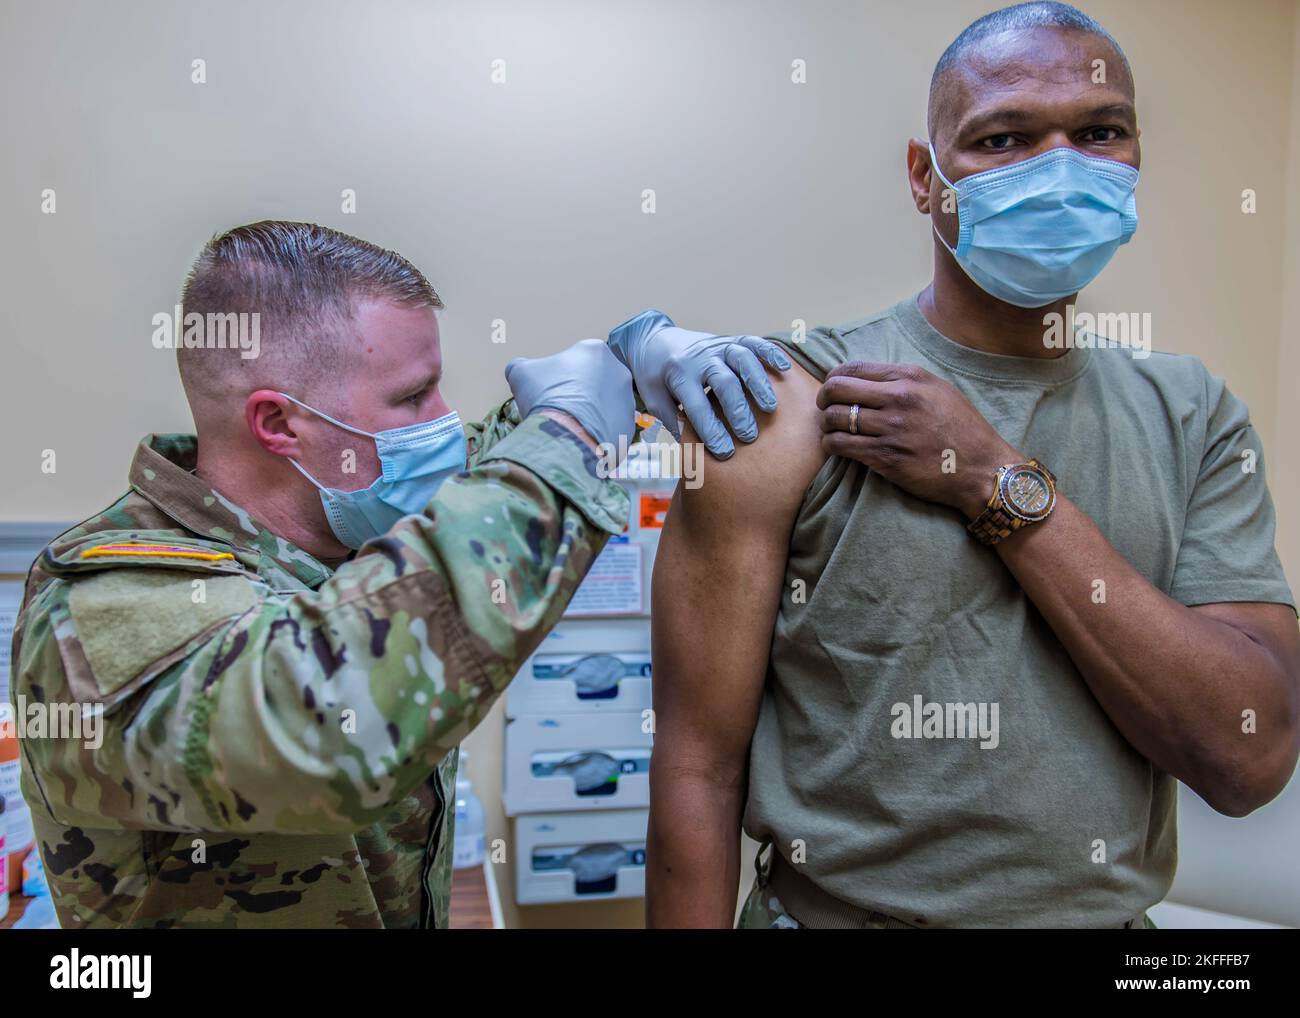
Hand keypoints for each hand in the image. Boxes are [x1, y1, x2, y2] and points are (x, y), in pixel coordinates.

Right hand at [506, 339, 635, 452]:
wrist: (567, 437)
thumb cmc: (545, 397)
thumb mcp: (520, 372)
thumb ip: (522, 366)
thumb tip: (520, 370)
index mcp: (594, 350)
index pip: (574, 361)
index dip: (557, 377)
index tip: (548, 391)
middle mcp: (618, 371)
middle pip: (592, 382)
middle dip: (576, 395)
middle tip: (558, 410)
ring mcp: (627, 400)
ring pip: (603, 406)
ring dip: (588, 414)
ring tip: (569, 428)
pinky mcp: (629, 426)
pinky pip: (609, 429)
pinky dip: (596, 434)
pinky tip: (580, 440)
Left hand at [607, 310, 790, 457]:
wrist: (654, 341)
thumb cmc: (655, 378)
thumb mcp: (654, 399)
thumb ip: (672, 420)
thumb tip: (693, 450)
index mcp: (677, 373)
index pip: (696, 404)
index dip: (710, 429)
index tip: (724, 452)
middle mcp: (700, 357)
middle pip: (724, 381)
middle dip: (737, 410)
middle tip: (749, 436)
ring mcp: (717, 345)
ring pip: (742, 359)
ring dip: (758, 384)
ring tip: (770, 408)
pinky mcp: (730, 339)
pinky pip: (753, 342)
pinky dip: (770, 353)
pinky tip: (784, 369)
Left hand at [816, 361, 1020, 518]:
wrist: (981, 468)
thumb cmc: (961, 429)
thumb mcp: (939, 390)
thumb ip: (905, 381)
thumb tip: (867, 378)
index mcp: (910, 377)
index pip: (853, 368)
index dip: (834, 377)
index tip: (833, 388)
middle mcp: (899, 399)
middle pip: (837, 389)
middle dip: (824, 398)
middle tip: (825, 408)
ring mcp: (892, 430)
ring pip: (835, 419)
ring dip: (826, 424)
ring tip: (832, 429)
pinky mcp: (886, 458)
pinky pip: (841, 446)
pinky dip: (832, 445)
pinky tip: (837, 446)